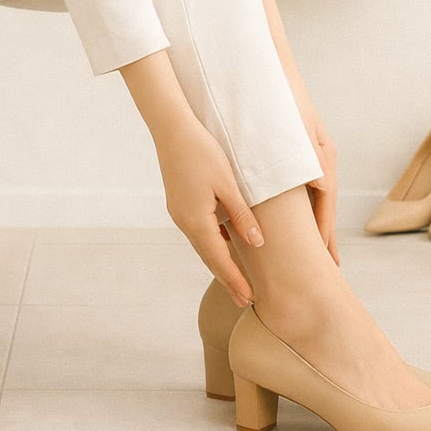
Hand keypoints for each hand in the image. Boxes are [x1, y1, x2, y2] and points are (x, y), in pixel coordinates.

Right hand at [154, 120, 260, 308]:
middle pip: (209, 258)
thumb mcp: (228, 184)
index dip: (235, 280)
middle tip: (244, 301)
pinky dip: (212, 245)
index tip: (248, 299)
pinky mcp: (180, 204)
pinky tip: (224, 247)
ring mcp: (179, 213)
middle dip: (227, 279)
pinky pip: (199, 231)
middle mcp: (184, 222)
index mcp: (197, 220)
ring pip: (203, 245)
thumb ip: (242, 215)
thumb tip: (258, 243)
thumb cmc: (202, 152)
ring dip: (219, 263)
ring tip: (236, 280)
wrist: (172, 130)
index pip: (219, 259)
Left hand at [297, 101, 339, 265]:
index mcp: (322, 157)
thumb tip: (324, 186)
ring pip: (314, 199)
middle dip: (325, 235)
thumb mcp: (298, 126)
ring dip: (315, 224)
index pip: (326, 201)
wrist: (275, 70)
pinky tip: (295, 222)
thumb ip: (310, 155)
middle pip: (324, 205)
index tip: (326, 256)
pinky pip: (302, 188)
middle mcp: (319, 161)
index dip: (325, 229)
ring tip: (316, 253)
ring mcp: (309, 159)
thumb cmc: (284, 98)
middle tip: (328, 266)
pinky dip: (302, 208)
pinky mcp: (297, 156)